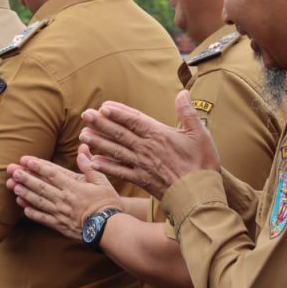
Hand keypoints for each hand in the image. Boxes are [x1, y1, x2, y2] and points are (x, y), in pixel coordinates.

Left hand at [6, 150, 122, 239]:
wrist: (110, 229)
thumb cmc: (108, 204)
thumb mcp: (102, 181)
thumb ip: (89, 166)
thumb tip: (82, 150)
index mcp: (74, 187)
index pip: (52, 174)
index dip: (37, 166)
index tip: (25, 160)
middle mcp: (64, 199)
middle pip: (40, 186)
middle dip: (25, 178)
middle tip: (12, 171)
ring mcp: (60, 213)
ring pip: (38, 201)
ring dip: (24, 193)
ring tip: (13, 186)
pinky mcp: (60, 225)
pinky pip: (42, 218)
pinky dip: (31, 213)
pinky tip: (22, 207)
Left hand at [78, 90, 219, 199]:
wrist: (199, 195)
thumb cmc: (202, 164)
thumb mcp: (200, 134)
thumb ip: (188, 113)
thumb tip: (183, 93)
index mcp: (159, 135)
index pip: (134, 120)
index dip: (118, 112)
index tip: (103, 106)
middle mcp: (146, 148)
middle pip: (120, 133)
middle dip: (101, 123)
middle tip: (85, 115)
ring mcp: (142, 165)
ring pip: (116, 151)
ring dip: (99, 142)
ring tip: (84, 135)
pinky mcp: (140, 180)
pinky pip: (119, 172)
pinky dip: (106, 167)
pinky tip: (92, 161)